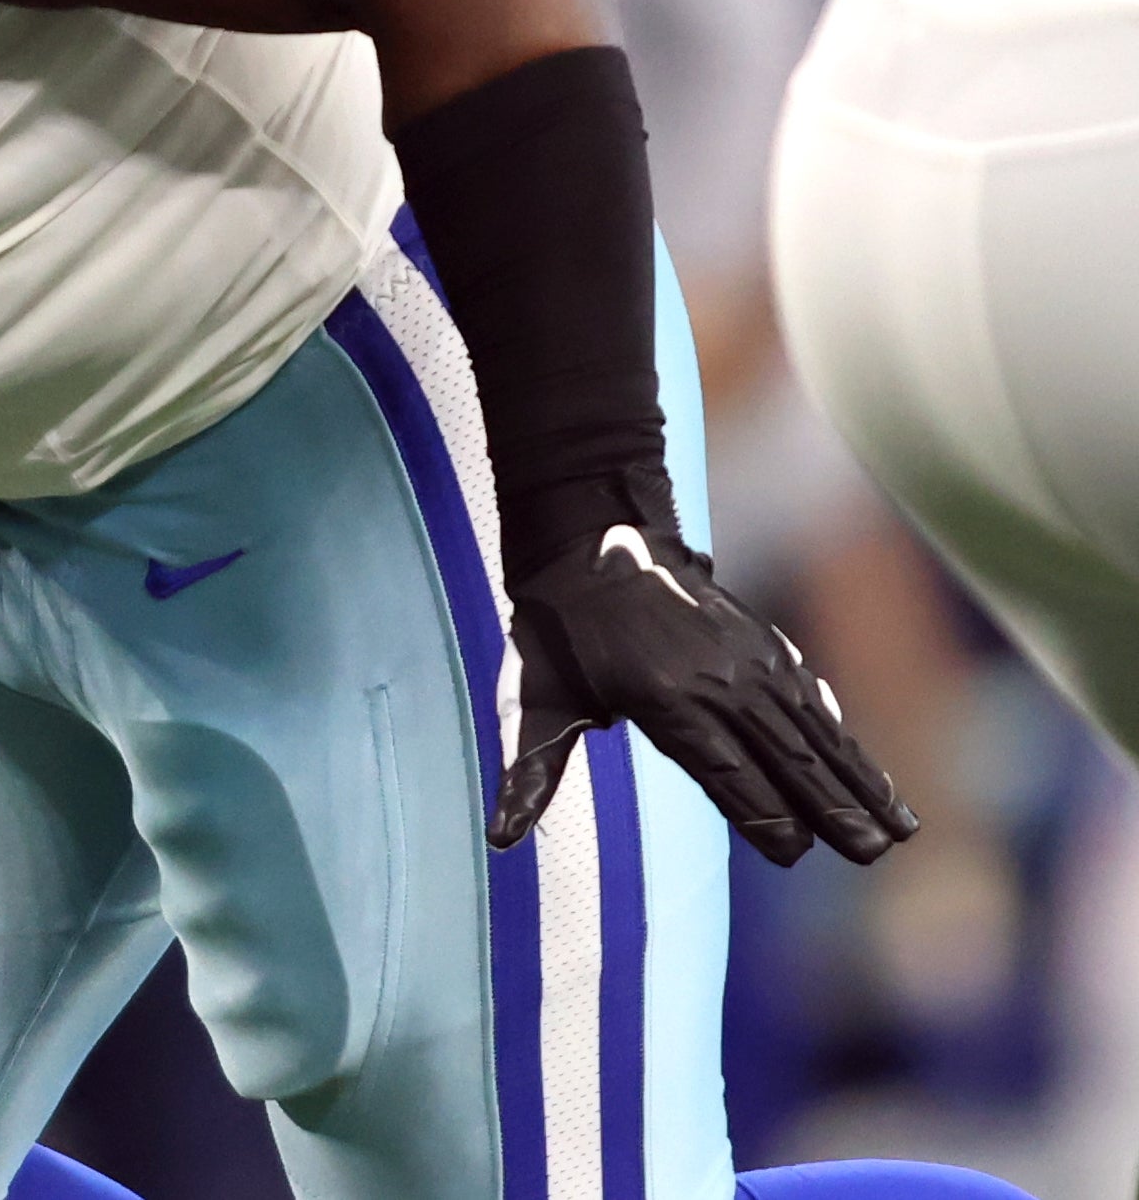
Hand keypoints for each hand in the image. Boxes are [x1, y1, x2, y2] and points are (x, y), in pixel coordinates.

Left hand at [494, 511, 912, 867]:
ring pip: (814, 735)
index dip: (760, 816)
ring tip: (898, 831)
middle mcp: (718, 683)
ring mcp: (751, 663)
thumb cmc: (559, 634)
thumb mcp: (533, 699)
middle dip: (830, 810)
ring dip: (858, 782)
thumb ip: (531, 772)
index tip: (794, 855)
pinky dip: (852, 744)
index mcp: (664, 702)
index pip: (725, 773)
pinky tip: (880, 781)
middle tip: (870, 857)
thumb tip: (499, 838)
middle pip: (783, 758)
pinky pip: (818, 705)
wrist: (593, 540)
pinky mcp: (769, 648)